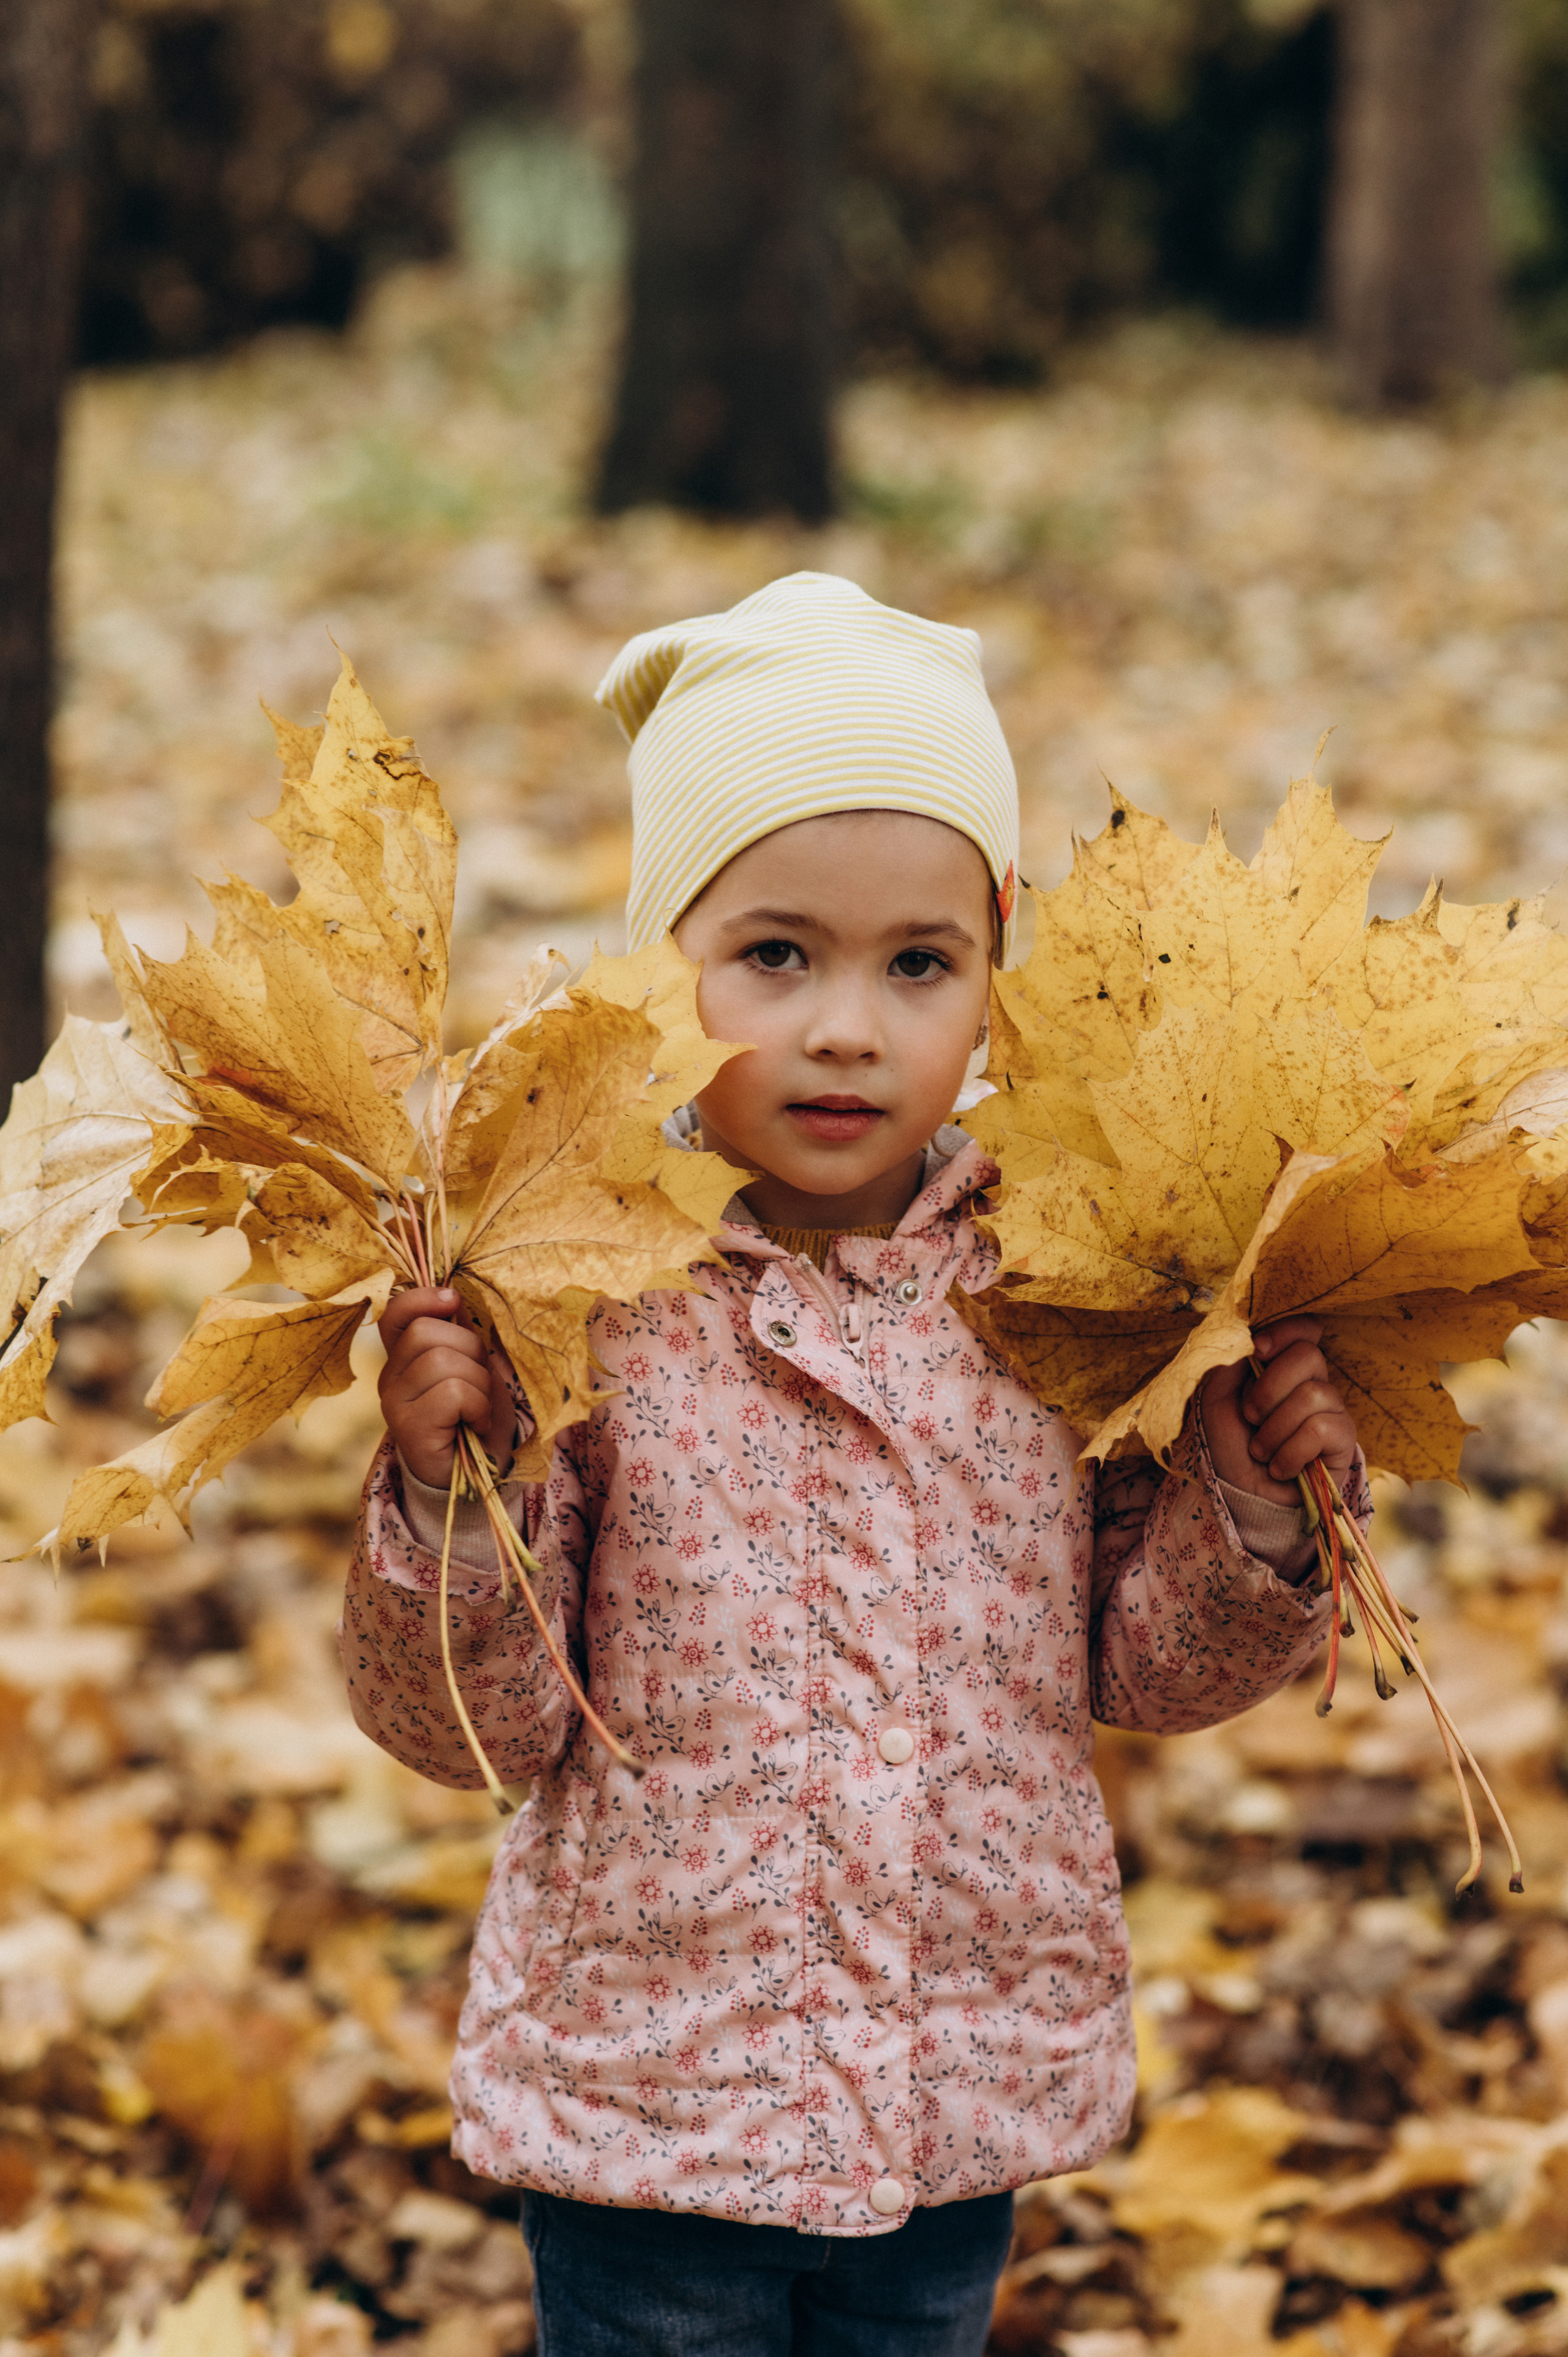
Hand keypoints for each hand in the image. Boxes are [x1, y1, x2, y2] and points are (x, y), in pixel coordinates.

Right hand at [378, 1287, 516, 1489]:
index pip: (396, 1312)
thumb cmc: (481, 1415)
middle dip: (470, 1350)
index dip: (422, 1297)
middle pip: (426, 1331)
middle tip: (479, 1384)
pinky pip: (451, 1392)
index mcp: (405, 1356)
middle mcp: (390, 1376)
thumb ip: (462, 1333)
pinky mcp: (407, 1427)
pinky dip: (477, 1406)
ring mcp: (394, 1402)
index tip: (453, 1301)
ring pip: (441, 1360)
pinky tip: (475, 1424)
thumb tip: (454, 1297)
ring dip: (478, 1383)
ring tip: (477, 1408)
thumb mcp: (477, 1365)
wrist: (484, 1474)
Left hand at [1200, 1316, 1355, 1508]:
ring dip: (1274, 1430)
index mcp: (1282, 1367)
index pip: (1305, 1329)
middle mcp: (1312, 1383)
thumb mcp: (1216, 1399)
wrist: (1241, 1496)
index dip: (1286, 1331)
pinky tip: (1280, 1468)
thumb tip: (1252, 1333)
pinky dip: (1290, 1453)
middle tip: (1250, 1418)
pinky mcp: (1343, 1440)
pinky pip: (1322, 1429)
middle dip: (1269, 1390)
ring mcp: (1332, 1410)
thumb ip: (1232, 1361)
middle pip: (1309, 1356)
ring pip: (1313, 1395)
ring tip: (1261, 1451)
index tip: (1258, 1349)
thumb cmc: (1228, 1446)